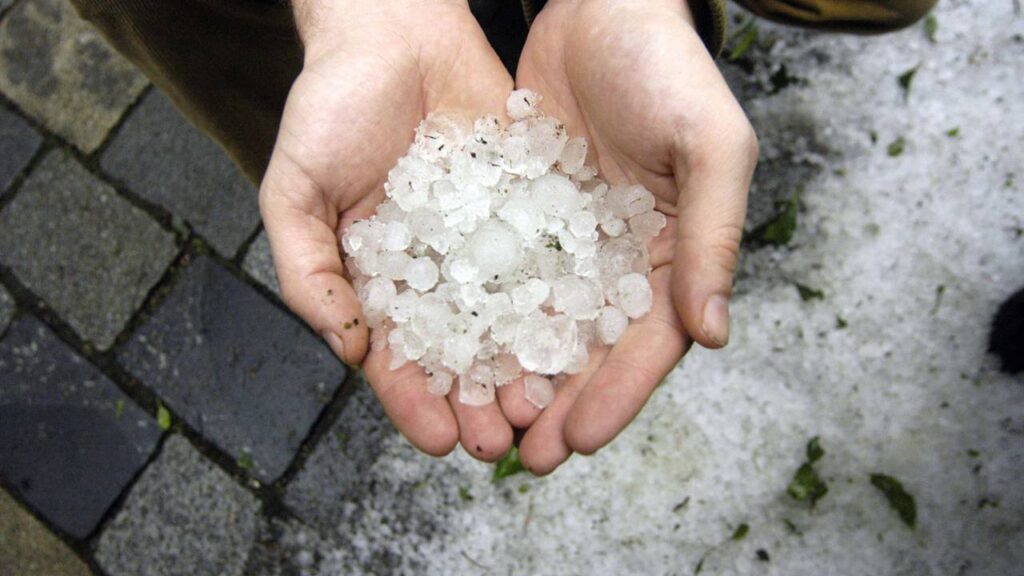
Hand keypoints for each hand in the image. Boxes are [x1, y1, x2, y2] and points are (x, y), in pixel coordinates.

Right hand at [259, 0, 515, 459]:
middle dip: (477, 399)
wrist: (394, 28)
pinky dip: (556, 298)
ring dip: (522, 367)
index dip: (414, 402)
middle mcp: (434, 269)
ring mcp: (481, 240)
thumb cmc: (330, 105)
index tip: (437, 441)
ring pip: (506, 317)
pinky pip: (542, 257)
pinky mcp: (523, 204)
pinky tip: (575, 335)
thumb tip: (346, 348)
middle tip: (503, 442)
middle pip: (458, 351)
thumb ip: (308, 270)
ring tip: (544, 409)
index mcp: (376, 278)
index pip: (395, 356)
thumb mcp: (295, 189)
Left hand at [510, 0, 757, 473]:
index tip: (577, 441)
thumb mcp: (710, 147)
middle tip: (523, 454)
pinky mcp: (525, 212)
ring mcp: (572, 239)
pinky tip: (454, 350)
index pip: (651, 344)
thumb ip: (712, 238)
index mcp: (675, 253)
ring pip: (545, 323)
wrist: (602, 3)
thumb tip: (713, 336)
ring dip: (518, 375)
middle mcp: (623, 257)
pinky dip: (485, 316)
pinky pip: (504, 275)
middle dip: (561, 405)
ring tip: (484, 421)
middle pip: (593, 349)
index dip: (617, 396)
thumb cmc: (668, 67)